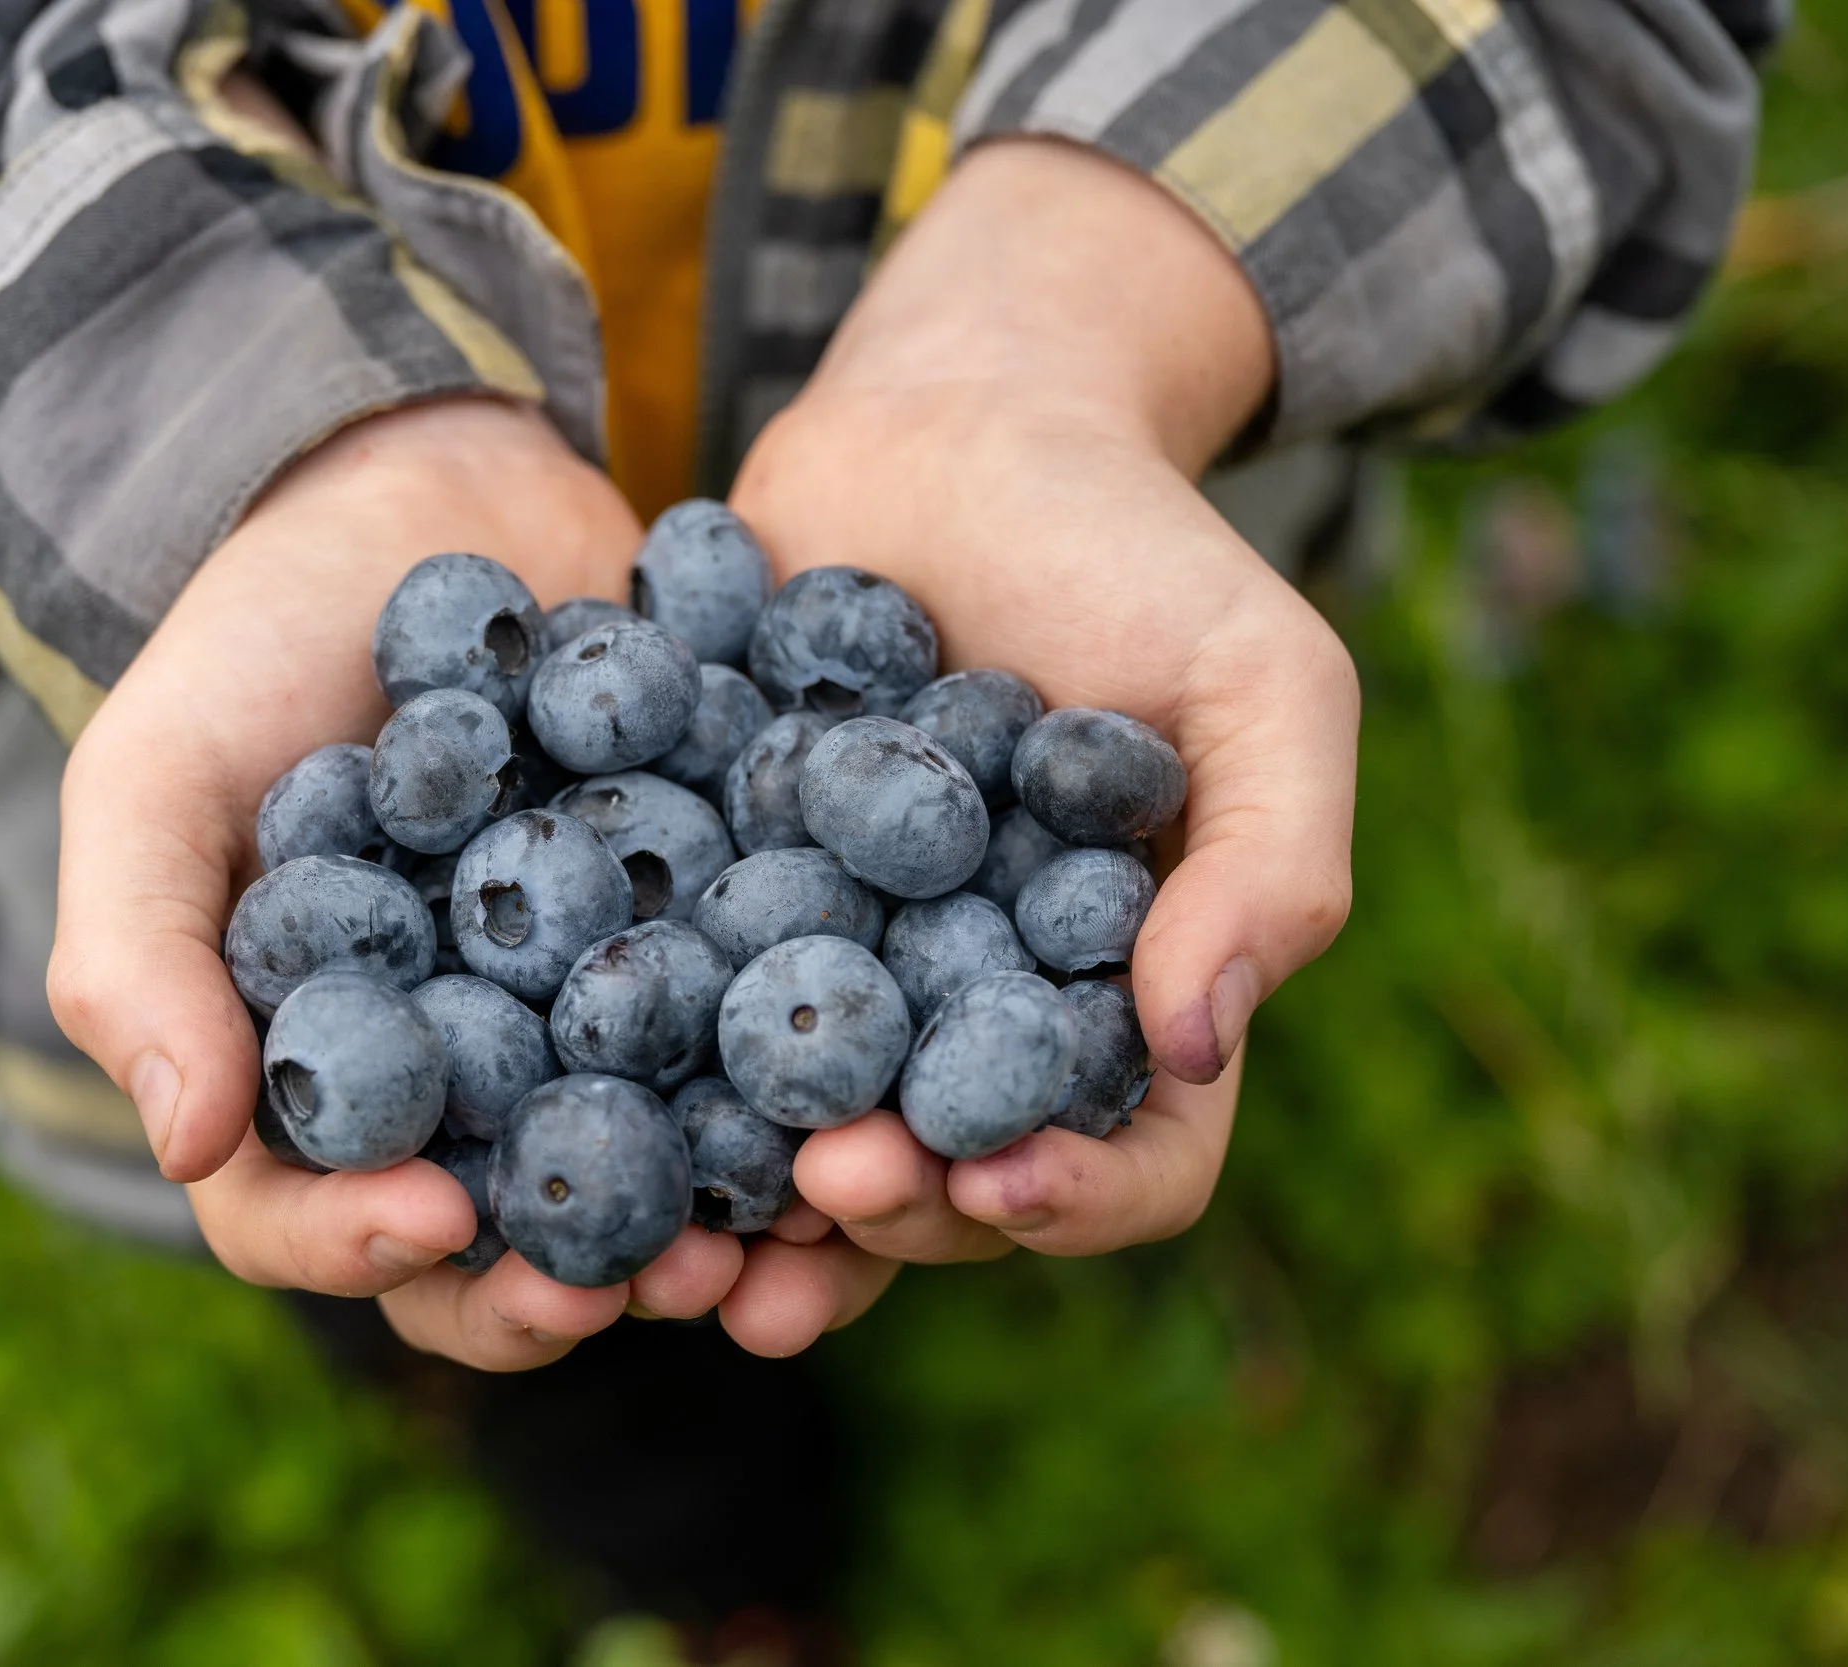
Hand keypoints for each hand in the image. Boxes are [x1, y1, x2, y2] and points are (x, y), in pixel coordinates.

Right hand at [49, 398, 751, 1366]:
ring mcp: (582, 1024)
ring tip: (788, 1220)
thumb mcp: (157, 775)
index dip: (364, 1248)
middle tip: (656, 1285)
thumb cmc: (253, 639)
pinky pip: (755, 1044)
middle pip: (497, 1241)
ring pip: (644, 1171)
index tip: (444, 1223)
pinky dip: (807, 1084)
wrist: (424, 492)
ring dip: (717, 1218)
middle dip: (571, 1281)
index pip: (305, 1218)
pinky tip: (878, 1091)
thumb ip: (139, 954)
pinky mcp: (699, 946)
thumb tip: (186, 1145)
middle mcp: (448, 1084)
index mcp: (303, 1077)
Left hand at [729, 139, 1358, 1270]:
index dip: (1072, 1199)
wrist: (950, 419)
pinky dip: (634, 1077)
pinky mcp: (717, 910)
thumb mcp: (1261, 682)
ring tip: (685, 1249)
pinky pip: (677, 1021)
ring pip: (799, 1142)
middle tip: (826, 1183)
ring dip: (749, 1208)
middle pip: (948, 1183)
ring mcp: (839, 974)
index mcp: (1121, 1002)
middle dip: (893, 1210)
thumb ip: (1271, 863)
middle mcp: (976, 1018)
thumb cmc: (1136, 548)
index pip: (1132, 1165)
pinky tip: (576, 1092)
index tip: (994, 1179)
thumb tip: (1193, 1049)